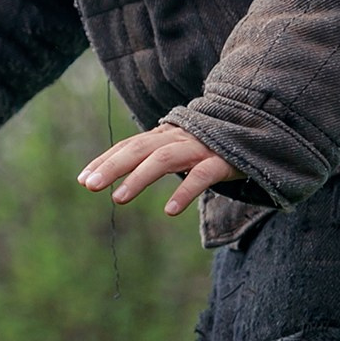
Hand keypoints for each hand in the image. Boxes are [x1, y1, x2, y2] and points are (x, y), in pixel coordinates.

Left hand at [78, 124, 238, 215]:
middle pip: (139, 149)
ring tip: (118, 198)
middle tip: (90, 186)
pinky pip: (201, 176)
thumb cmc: (211, 146)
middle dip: (112, 166)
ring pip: (164, 159)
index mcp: (165, 136)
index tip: (82, 179)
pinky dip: (185, 192)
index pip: (129, 146)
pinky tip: (170, 211)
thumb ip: (154, 157)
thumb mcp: (179, 149)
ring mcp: (200, 148)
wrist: (257, 130)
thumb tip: (120, 178)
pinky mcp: (222, 161)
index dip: (105, 160)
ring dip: (139, 177)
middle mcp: (178, 138)